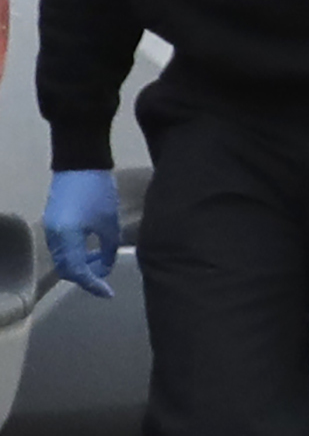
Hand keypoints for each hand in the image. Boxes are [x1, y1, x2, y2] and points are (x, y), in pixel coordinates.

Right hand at [44, 170, 119, 298]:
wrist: (80, 163)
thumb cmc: (99, 191)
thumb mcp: (109, 221)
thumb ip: (109, 249)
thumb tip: (105, 268)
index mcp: (67, 237)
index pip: (77, 272)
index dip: (93, 285)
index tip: (108, 293)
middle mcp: (53, 237)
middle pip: (66, 269)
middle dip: (86, 277)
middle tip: (106, 279)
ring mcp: (49, 230)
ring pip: (63, 259)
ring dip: (80, 265)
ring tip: (101, 261)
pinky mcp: (51, 223)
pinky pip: (61, 248)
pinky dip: (75, 254)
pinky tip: (91, 249)